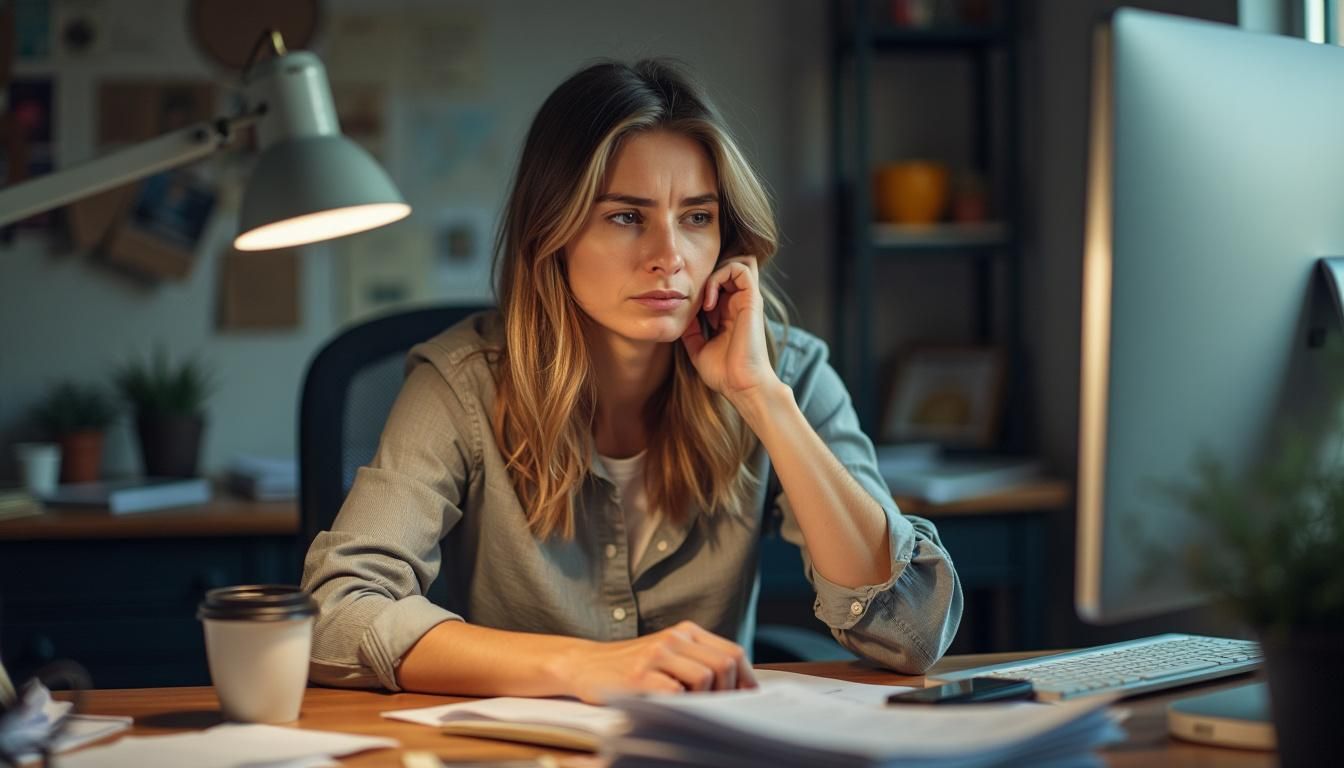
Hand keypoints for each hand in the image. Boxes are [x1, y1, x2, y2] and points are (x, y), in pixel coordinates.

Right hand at [552, 621, 756, 703]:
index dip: (746, 679)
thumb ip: (699, 662)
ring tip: (690, 707)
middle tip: (719, 709)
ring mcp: (656, 655)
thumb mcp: (669, 654)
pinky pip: (676, 694)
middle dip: (729, 692)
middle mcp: (674, 638)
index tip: (747, 700)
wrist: (585, 665)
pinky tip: (669, 707)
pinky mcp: (640, 676)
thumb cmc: (632, 666)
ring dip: (704, 700)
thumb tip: (740, 688)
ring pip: (705, 677)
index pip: (733, 652)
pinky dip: (679, 705)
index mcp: (686, 631)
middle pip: (725, 665)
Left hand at [681, 256, 779, 401]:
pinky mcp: (752, 300)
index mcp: (729, 312)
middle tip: (695, 300)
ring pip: (735, 262)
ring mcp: (747, 300)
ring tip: (704, 302)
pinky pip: (739, 269)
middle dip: (707, 275)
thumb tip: (679, 314)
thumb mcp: (698, 347)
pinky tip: (709, 304)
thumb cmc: (723, 372)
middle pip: (727, 266)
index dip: (700, 286)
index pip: (718, 281)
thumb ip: (691, 329)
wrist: (741, 386)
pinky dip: (719, 279)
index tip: (688, 310)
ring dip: (713, 275)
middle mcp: (739, 302)